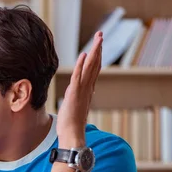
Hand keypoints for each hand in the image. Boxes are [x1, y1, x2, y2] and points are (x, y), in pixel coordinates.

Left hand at [56, 31, 102, 147]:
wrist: (72, 135)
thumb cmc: (71, 125)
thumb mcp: (73, 107)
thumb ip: (75, 98)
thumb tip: (74, 94)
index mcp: (87, 92)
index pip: (93, 71)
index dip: (96, 57)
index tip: (98, 46)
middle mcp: (87, 89)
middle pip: (95, 65)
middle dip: (98, 49)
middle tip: (101, 35)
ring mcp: (82, 91)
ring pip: (90, 68)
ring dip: (94, 52)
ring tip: (98, 39)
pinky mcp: (75, 94)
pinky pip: (79, 76)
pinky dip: (81, 65)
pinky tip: (84, 55)